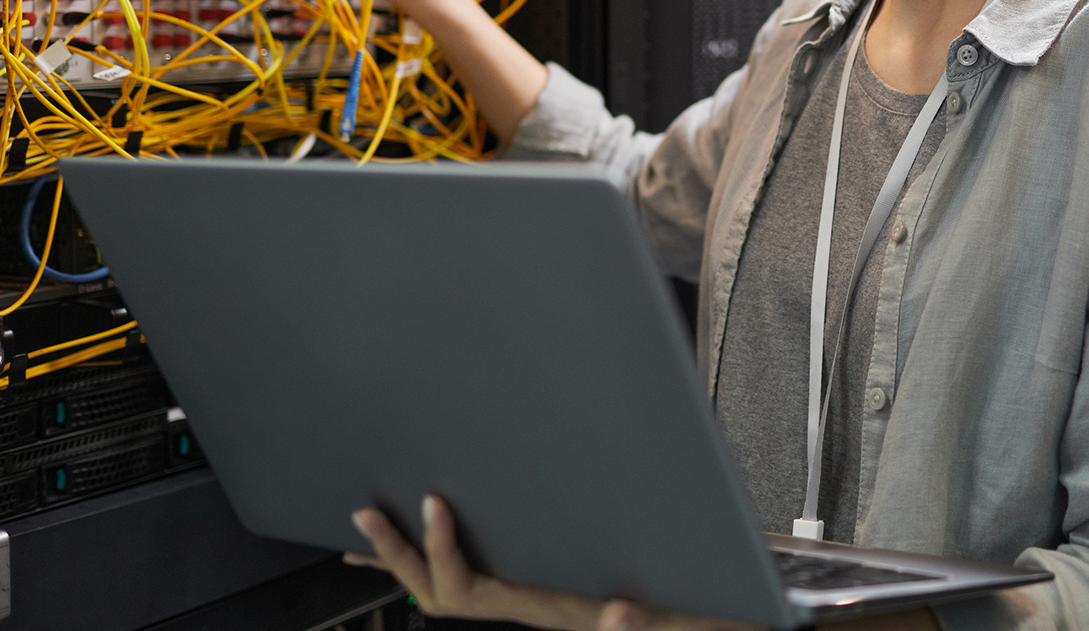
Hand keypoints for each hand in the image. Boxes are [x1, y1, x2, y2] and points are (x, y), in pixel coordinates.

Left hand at [347, 495, 762, 630]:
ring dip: (407, 559)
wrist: (686, 623)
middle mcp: (523, 608)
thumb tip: (619, 614)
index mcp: (540, 608)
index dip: (441, 551)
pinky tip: (425, 545)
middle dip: (398, 555)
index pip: (466, 591)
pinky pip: (469, 582)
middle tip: (366, 516)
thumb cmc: (675, 616)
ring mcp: (524, 603)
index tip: (435, 505)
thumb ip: (636, 622)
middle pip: (438, 594)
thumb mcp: (662, 618)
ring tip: (372, 529)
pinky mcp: (533, 592)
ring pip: (446, 591)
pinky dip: (437, 561)